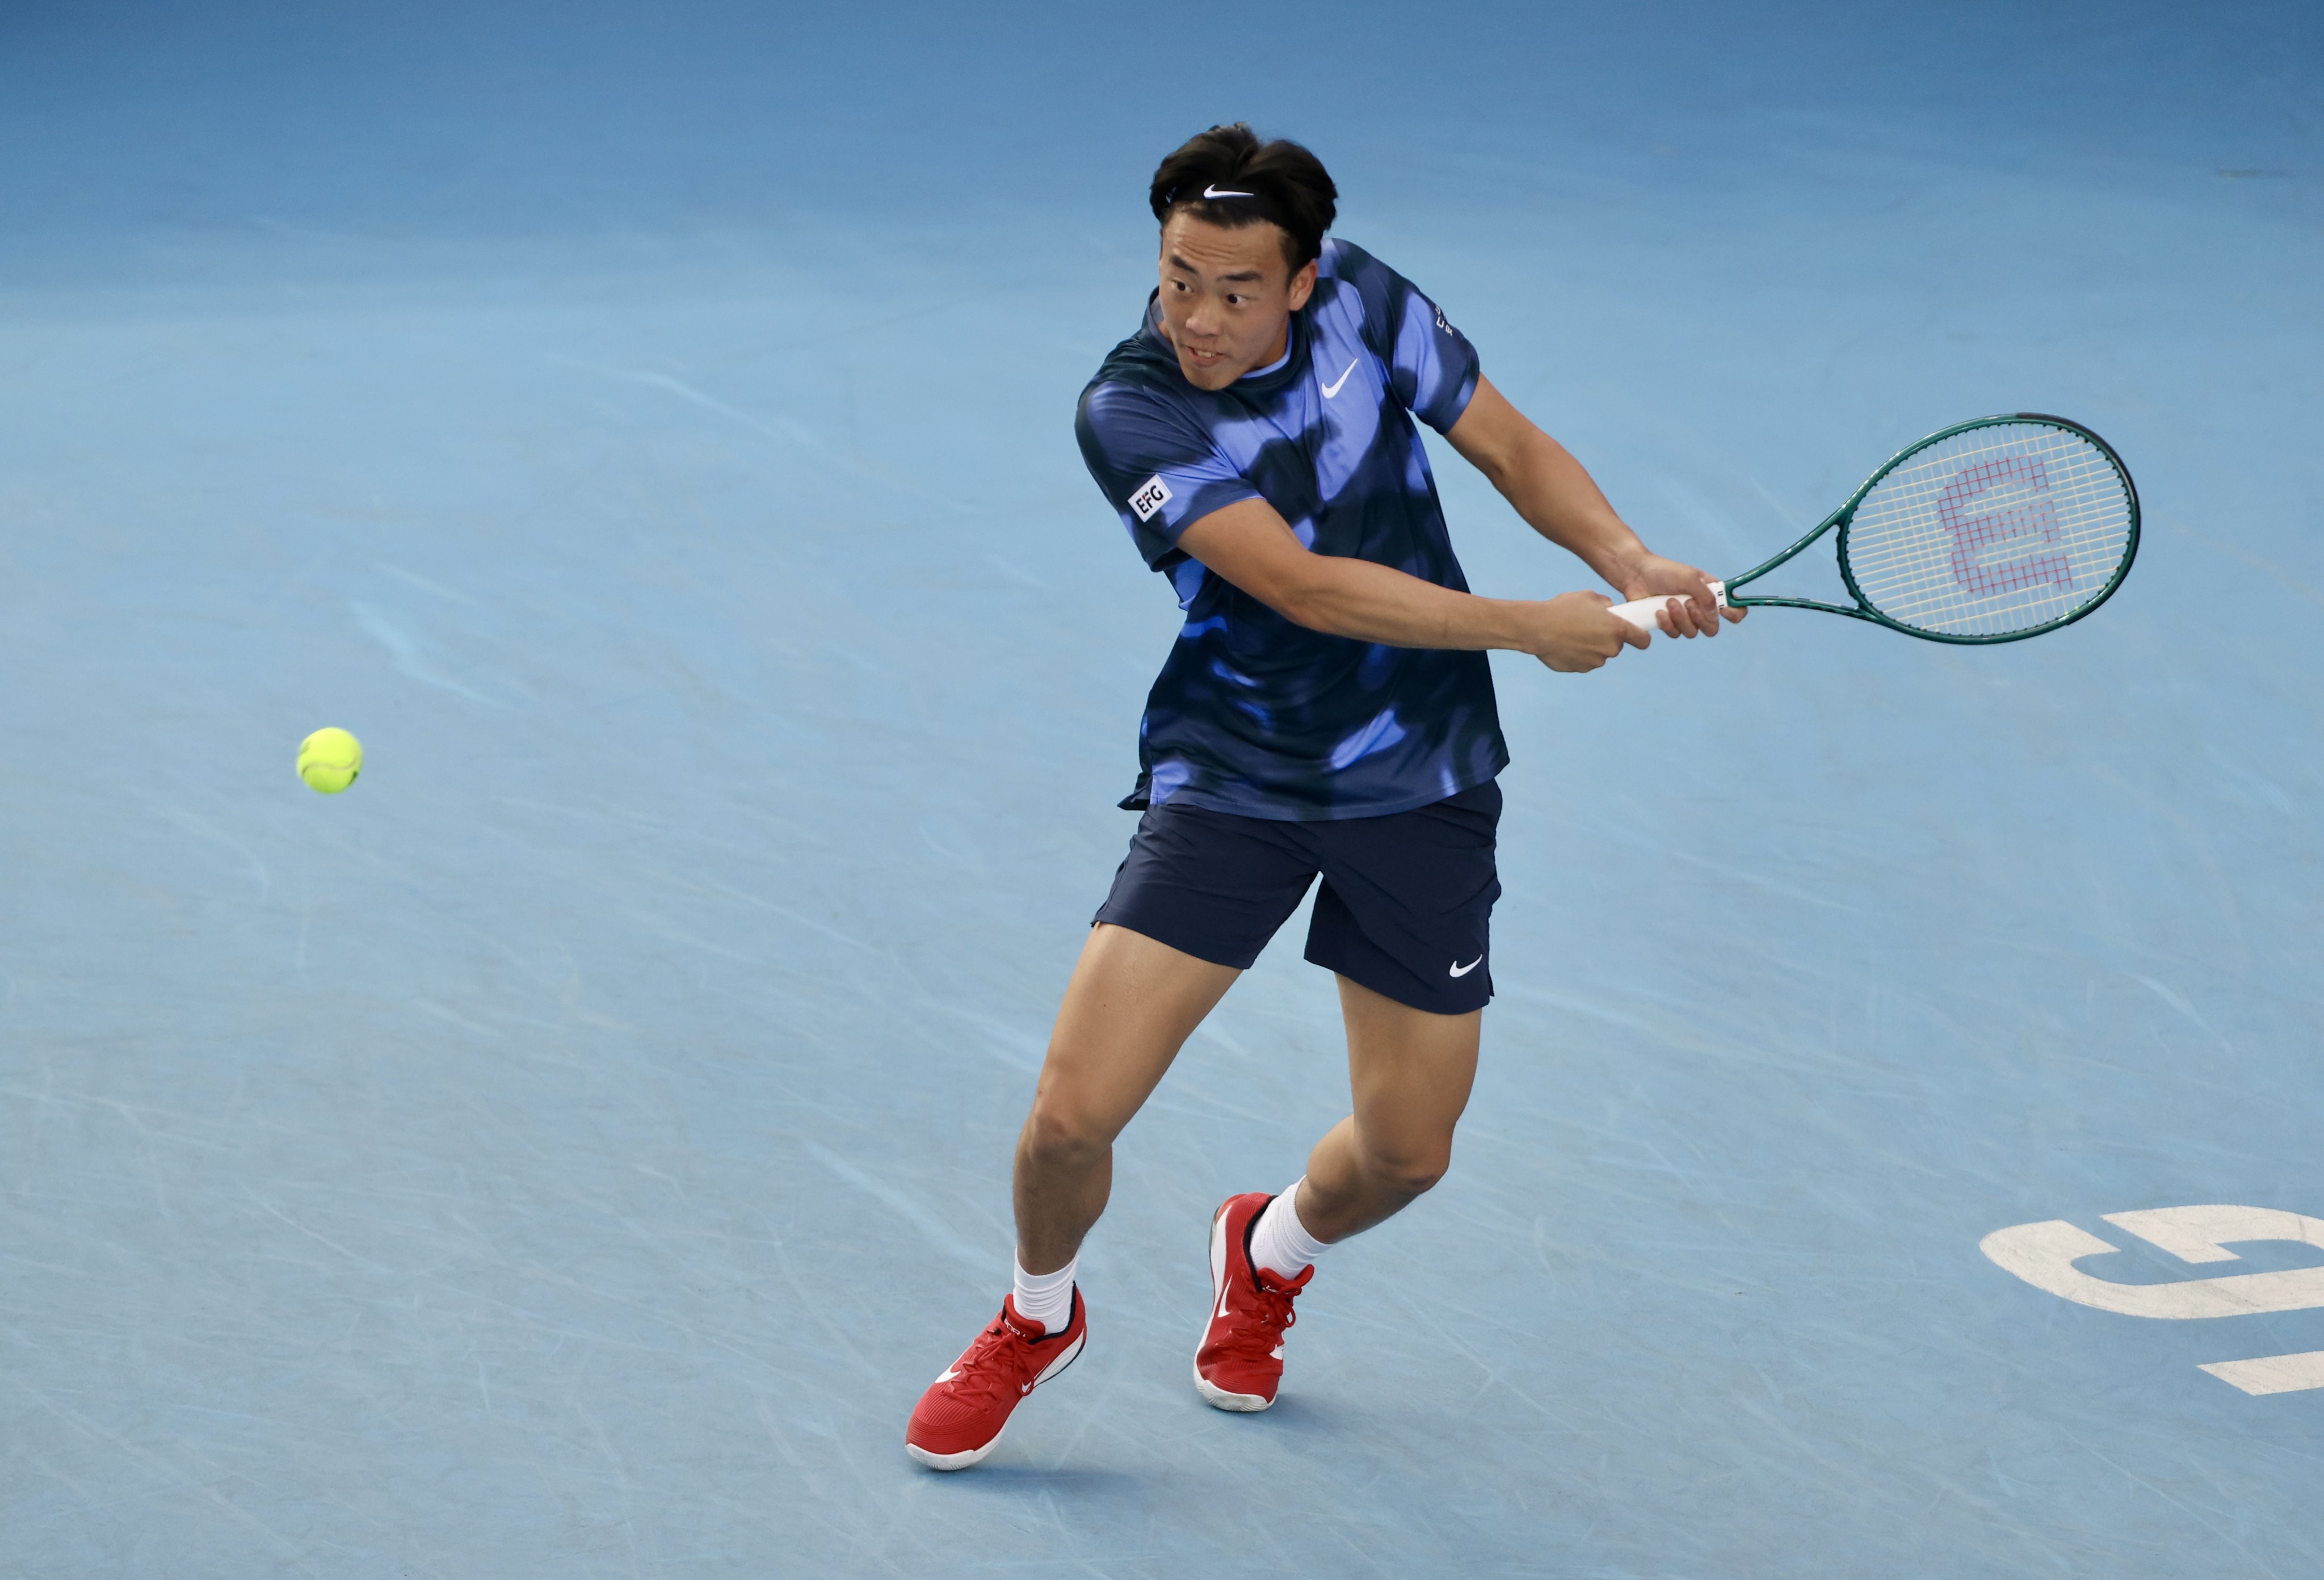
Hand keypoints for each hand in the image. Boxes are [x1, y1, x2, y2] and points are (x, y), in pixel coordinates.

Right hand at [1519, 590, 1648, 672]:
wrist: (1536, 628)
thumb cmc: (1562, 608)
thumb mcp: (1588, 597)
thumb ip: (1605, 604)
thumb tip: (1610, 610)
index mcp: (1617, 628)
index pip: (1643, 640)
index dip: (1641, 637)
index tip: (1636, 635)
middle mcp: (1610, 648)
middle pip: (1617, 646)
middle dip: (1608, 638)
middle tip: (1590, 627)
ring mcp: (1596, 661)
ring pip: (1600, 654)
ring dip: (1592, 647)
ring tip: (1573, 634)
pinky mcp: (1581, 669)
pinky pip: (1585, 662)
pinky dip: (1579, 655)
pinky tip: (1565, 644)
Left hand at [1616, 554, 1746, 637]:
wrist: (1636, 575)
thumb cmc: (1664, 571)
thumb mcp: (1689, 577)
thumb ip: (1705, 595)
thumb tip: (1715, 614)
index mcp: (1711, 593)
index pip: (1734, 608)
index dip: (1735, 613)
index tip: (1725, 611)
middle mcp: (1700, 607)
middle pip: (1712, 628)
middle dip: (1700, 619)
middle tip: (1687, 603)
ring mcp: (1684, 617)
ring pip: (1692, 632)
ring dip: (1681, 619)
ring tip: (1668, 602)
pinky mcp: (1668, 624)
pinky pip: (1674, 634)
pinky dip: (1667, 624)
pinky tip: (1658, 612)